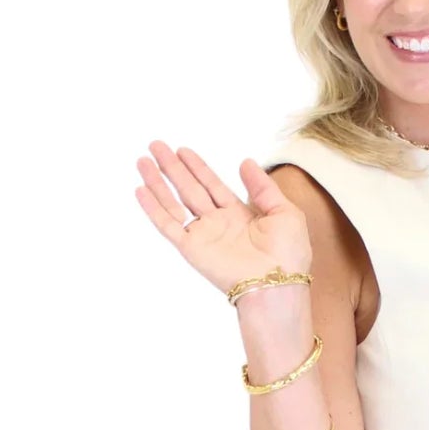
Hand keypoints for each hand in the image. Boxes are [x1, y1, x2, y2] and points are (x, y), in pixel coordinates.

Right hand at [134, 141, 313, 297]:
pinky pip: (168, 225)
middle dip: (173, 167)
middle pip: (190, 189)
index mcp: (239, 215)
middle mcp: (218, 224)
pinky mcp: (192, 249)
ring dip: (158, 182)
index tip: (183, 150)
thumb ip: (263, 187)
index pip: (213, 185)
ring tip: (143, 161)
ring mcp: (203, 236)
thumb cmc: (288, 253)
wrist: (276, 283)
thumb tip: (245, 162)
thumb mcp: (285, 211)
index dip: (198, 167)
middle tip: (156, 146)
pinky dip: (153, 208)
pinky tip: (141, 190)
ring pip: (174, 203)